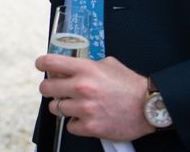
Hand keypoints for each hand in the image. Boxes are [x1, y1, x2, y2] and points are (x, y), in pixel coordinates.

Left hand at [35, 54, 153, 141]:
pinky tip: (84, 118)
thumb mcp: (108, 64)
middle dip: (49, 88)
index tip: (41, 65)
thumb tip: (70, 66)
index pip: (50, 62)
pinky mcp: (90, 127)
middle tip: (55, 89)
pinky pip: (70, 126)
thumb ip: (87, 64)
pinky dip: (75, 123)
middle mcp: (82, 87)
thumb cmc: (130, 85)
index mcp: (85, 68)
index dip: (42, 63)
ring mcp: (85, 109)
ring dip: (62, 106)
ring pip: (55, 108)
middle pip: (46, 88)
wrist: (148, 106)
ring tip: (73, 105)